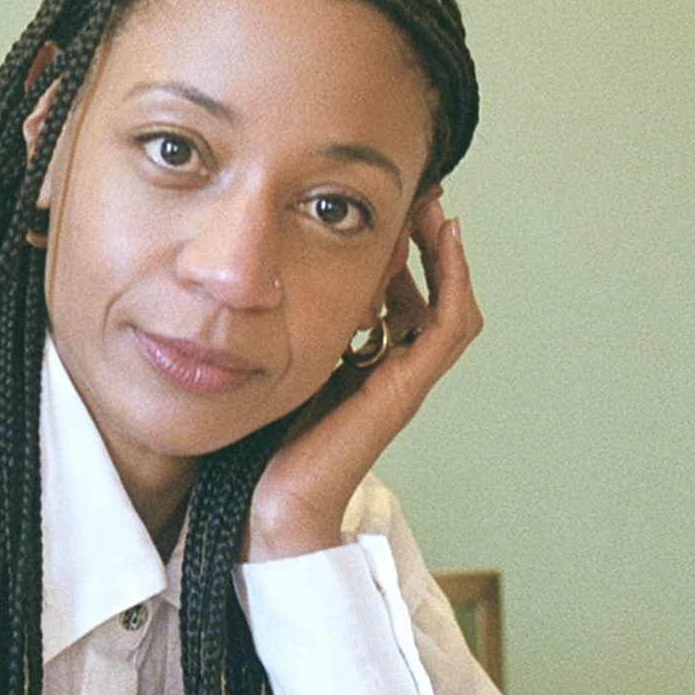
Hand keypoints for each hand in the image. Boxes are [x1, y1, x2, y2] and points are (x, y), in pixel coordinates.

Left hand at [242, 198, 481, 561]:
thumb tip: (242, 281)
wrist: (269, 503)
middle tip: (417, 191)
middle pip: (426, 292)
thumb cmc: (258, 445)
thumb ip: (270, 332)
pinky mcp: (404, 390)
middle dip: (423, 239)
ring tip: (429, 206)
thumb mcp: (263, 369)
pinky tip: (440, 235)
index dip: (399, 246)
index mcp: (359, 365)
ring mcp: (401, 381)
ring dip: (441, 250)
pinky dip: (452, 279)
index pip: (397, 293)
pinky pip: (448, 325)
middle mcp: (387, 370)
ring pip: (446, 303)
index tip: (386, 200)